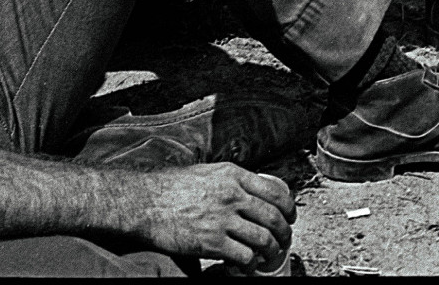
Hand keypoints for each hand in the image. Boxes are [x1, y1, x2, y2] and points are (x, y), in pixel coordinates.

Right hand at [140, 163, 294, 266]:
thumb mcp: (209, 172)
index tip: (290, 217)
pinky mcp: (212, 242)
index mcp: (233, 175)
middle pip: (273, 217)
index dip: (289, 207)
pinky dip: (251, 265)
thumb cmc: (174, 187)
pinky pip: (244, 257)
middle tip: (284, 241)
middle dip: (284, 233)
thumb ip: (232, 181)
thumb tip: (252, 192)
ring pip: (263, 239)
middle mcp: (232, 195)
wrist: (147, 203)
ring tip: (268, 256)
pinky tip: (249, 266)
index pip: (275, 191)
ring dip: (270, 251)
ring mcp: (223, 219)